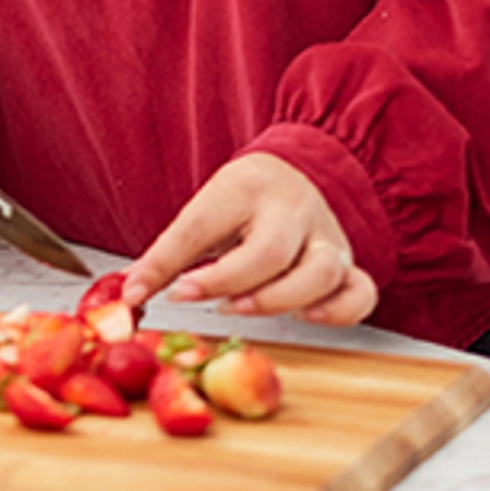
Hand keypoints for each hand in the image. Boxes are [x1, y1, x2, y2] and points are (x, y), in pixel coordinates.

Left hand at [124, 152, 379, 325]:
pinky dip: (338, 310)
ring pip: (320, 273)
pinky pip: (359, 292)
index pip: (204, 224)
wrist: (296, 173)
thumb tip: (130, 295)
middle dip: (229, 281)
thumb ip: (167, 255)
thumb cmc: (242, 200)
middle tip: (194, 295)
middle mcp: (291, 212)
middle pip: (270, 251)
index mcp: (245, 189)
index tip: (149, 291)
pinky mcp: (347, 265)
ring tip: (242, 307)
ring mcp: (324, 239)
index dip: (173, 261)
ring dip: (280, 299)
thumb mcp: (201, 212)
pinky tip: (307, 317)